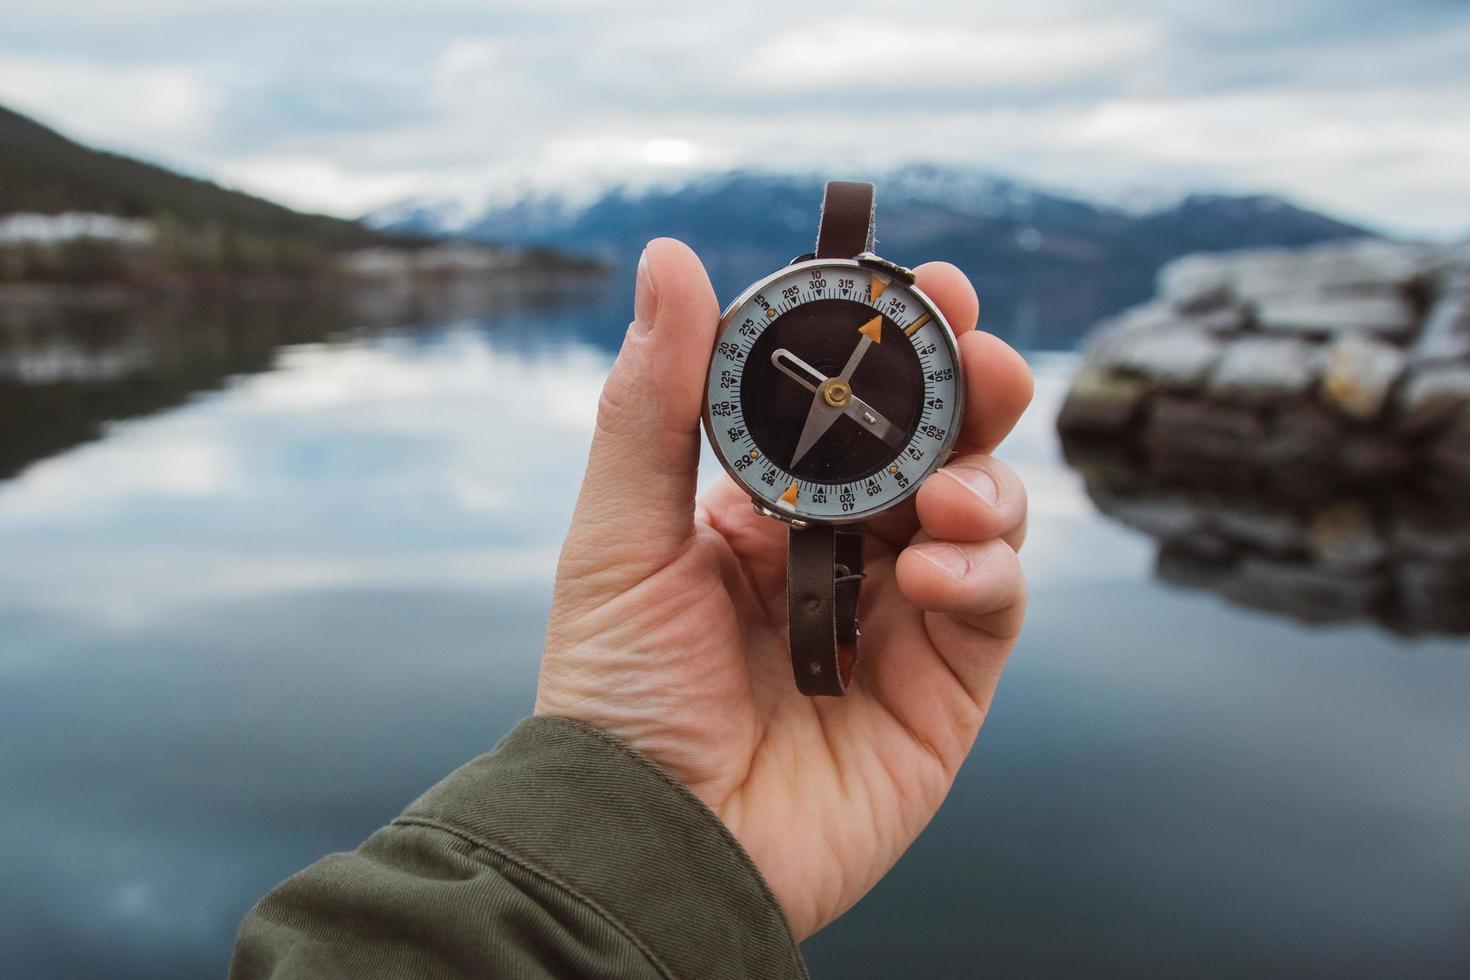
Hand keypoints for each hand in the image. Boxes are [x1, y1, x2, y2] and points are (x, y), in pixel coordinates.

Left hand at [535, 238, 1032, 938]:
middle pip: (937, 441)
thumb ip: (651, 403)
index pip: (849, 401)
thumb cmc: (619, 697)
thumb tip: (671, 258)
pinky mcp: (945, 686)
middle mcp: (843, 549)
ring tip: (942, 493)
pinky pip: (993, 604)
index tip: (918, 283)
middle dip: (970, 386)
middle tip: (980, 352)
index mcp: (767, 505)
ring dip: (982, 479)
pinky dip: (980, 572)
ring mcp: (900, 616)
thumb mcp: (620, 539)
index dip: (890, 340)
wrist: (653, 842)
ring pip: (982, 511)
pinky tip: (929, 575)